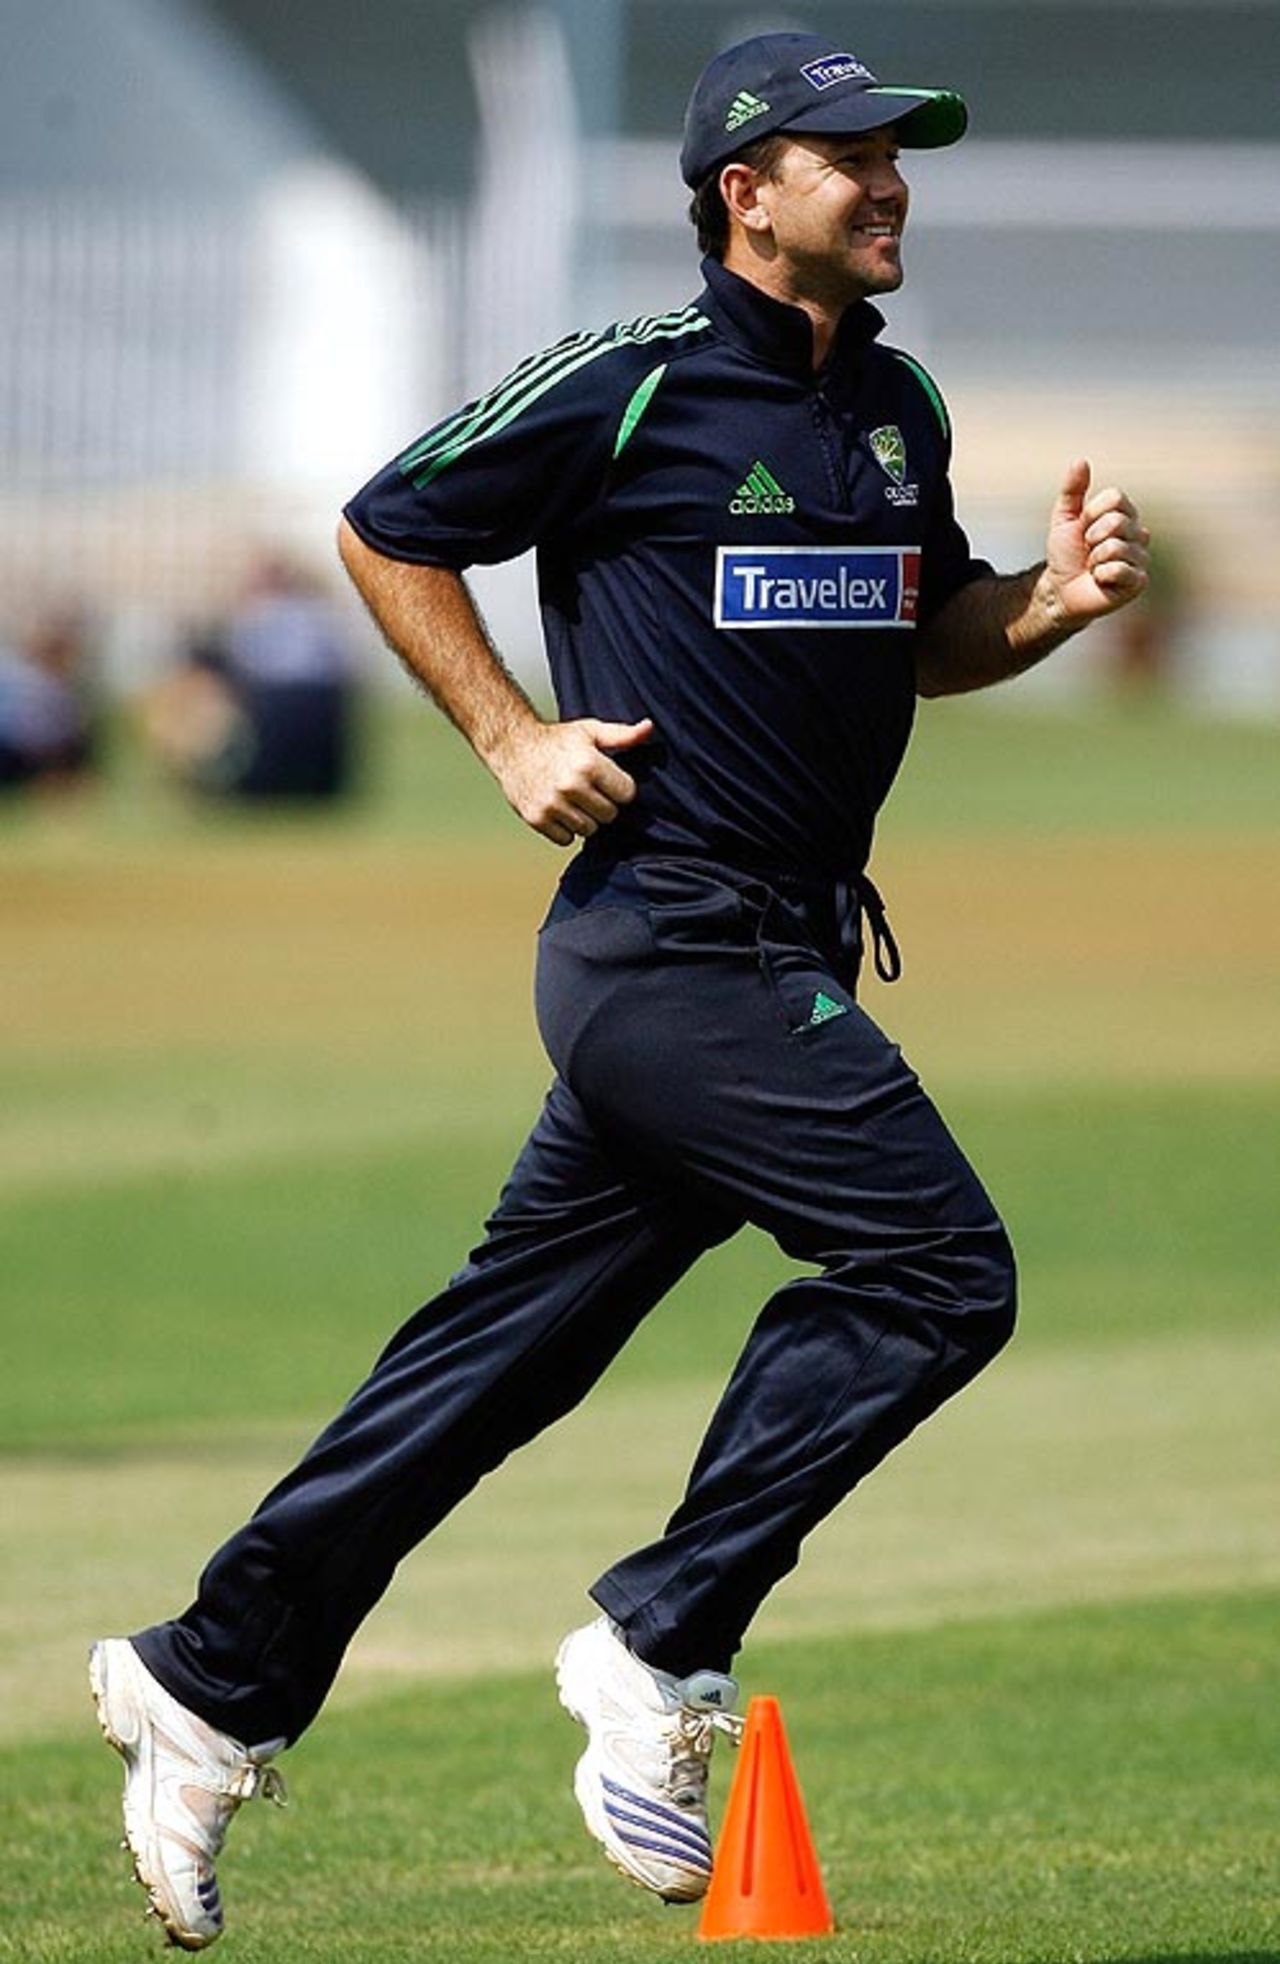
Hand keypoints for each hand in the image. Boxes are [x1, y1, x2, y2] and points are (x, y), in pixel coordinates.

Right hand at [491, 716, 653, 845]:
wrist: (512, 746)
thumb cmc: (557, 740)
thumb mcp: (590, 731)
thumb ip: (622, 735)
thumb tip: (649, 728)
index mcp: (588, 764)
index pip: (627, 794)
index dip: (619, 787)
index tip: (607, 780)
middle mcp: (571, 786)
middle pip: (609, 815)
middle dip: (603, 804)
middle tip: (588, 790)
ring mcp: (552, 805)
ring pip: (589, 830)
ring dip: (585, 818)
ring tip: (573, 800)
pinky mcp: (537, 819)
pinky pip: (566, 839)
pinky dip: (565, 830)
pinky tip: (559, 810)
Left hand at [1040, 459, 1149, 627]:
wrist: (1061, 589)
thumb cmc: (1065, 554)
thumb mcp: (1064, 518)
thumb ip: (1072, 490)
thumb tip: (1081, 461)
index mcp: (1124, 515)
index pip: (1116, 498)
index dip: (1092, 513)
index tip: (1083, 527)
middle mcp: (1138, 534)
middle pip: (1117, 521)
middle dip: (1091, 537)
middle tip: (1087, 550)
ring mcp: (1141, 558)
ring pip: (1116, 547)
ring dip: (1094, 559)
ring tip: (1093, 567)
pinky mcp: (1138, 582)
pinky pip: (1120, 569)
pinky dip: (1102, 574)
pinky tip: (1101, 580)